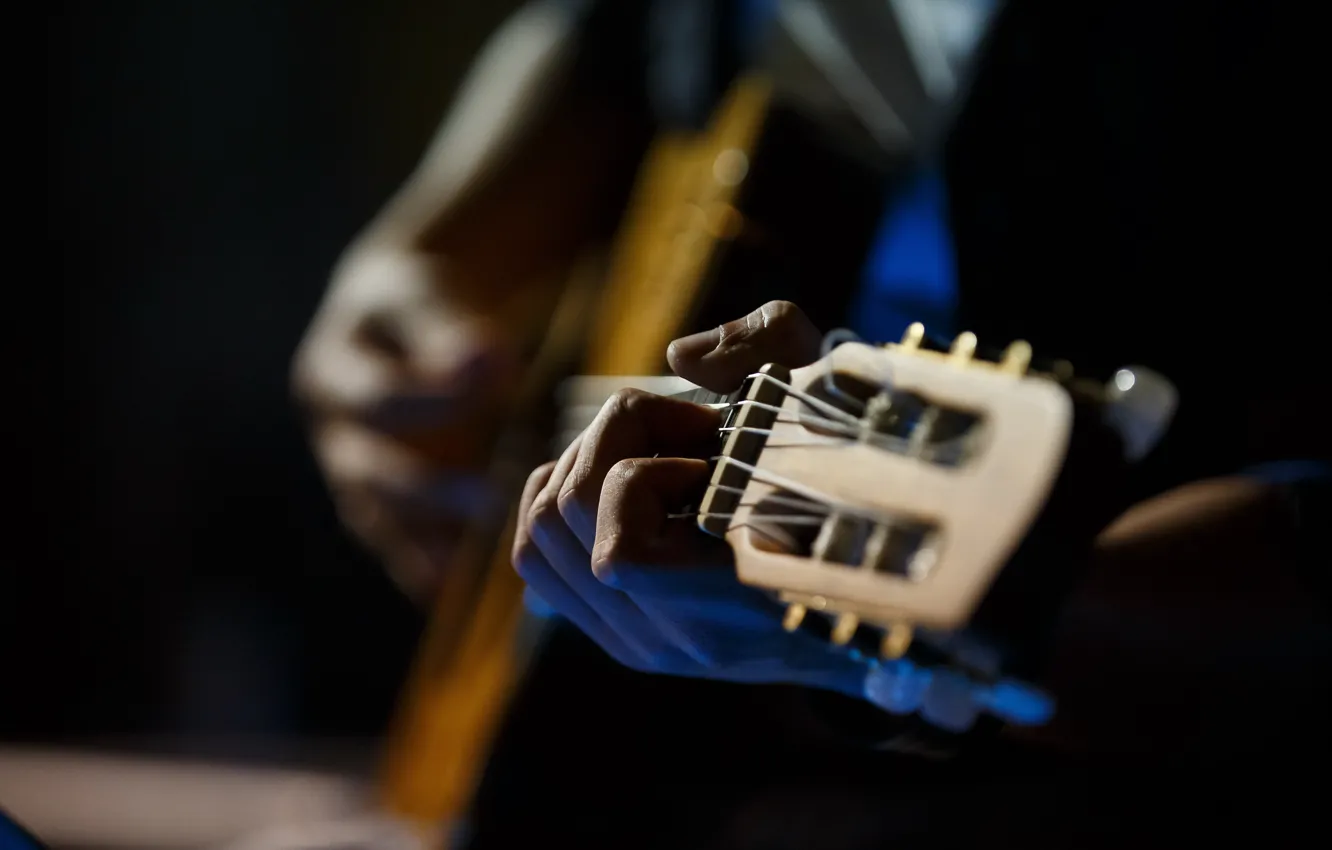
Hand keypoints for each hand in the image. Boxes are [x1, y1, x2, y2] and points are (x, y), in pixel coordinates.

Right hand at [293, 245, 524, 600]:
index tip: (495, 400)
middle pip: (370, 473)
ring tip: (473, 566)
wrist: (390, 318)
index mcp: (334, 371)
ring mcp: (352, 472)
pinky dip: (421, 566)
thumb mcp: (423, 297)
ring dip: (426, 542)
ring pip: (379, 518)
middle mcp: (333, 430)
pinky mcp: (378, 502)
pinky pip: (395, 541)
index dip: (431, 402)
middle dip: (430, 491)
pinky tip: (452, 590)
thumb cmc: (414, 302)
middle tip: (493, 499)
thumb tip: (487, 360)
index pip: (377, 397)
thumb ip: (446, 329)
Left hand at [513, 302, 1040, 732]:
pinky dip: (561, 490)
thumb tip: (681, 356)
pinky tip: (629, 479)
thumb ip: (771, 346)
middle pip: (569, 508)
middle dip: (623, 433)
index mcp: (734, 603)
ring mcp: (638, 641)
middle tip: (694, 429)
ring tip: (667, 451)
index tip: (718, 441)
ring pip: (541, 522)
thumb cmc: (862, 482)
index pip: (620, 553)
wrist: (884, 594)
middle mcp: (675, 638)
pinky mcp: (614, 633)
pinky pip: (533, 548)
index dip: (648, 467)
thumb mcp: (839, 392)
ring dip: (594, 457)